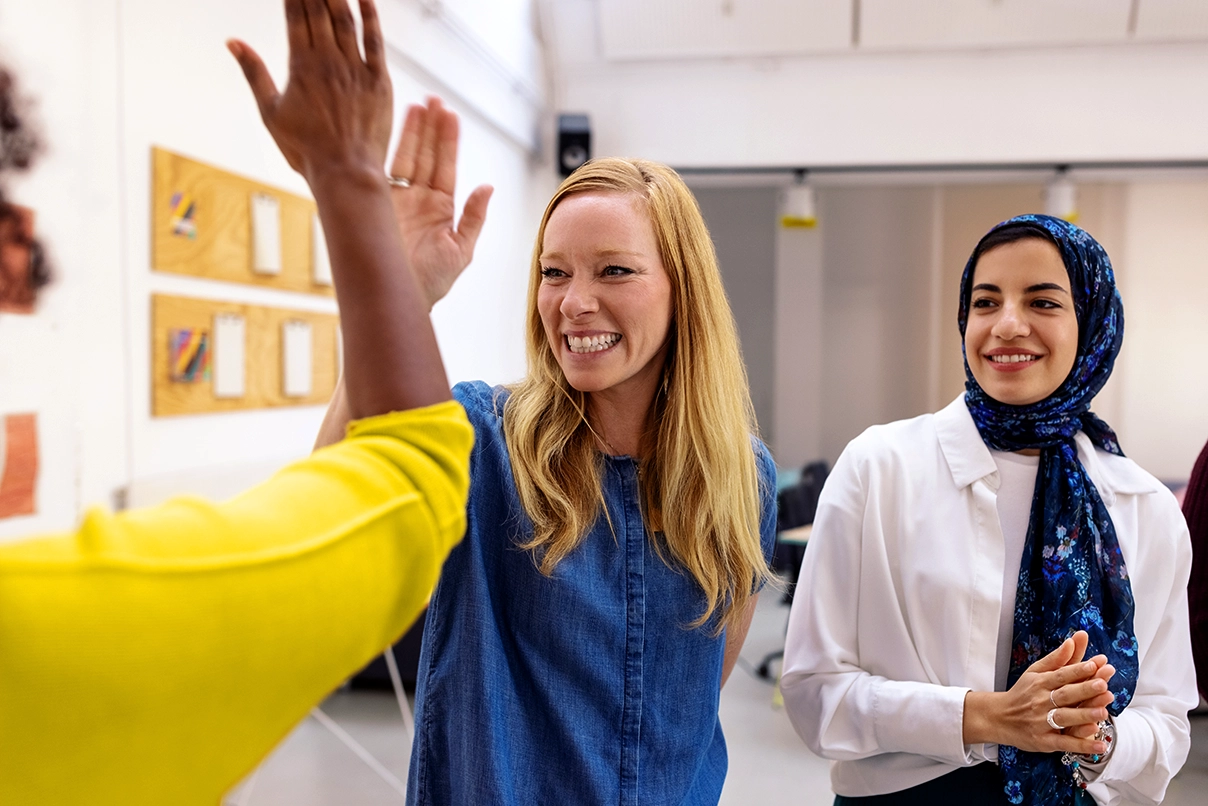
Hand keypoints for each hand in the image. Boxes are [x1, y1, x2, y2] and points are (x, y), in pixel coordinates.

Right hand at [228, 0, 391, 184]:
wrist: (346, 172)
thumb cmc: (306, 149)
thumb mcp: (271, 112)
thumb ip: (254, 72)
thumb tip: (234, 42)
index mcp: (301, 67)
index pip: (296, 17)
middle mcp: (329, 62)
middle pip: (320, 12)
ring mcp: (356, 69)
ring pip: (346, 20)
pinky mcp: (379, 81)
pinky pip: (375, 41)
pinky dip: (370, 16)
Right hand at [388, 97, 492, 308]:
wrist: (398, 297)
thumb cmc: (429, 283)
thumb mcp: (460, 251)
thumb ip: (473, 219)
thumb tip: (487, 187)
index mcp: (439, 208)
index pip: (445, 166)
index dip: (447, 141)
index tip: (450, 115)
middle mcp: (417, 199)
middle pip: (425, 154)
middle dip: (430, 127)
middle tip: (434, 100)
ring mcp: (396, 199)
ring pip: (406, 156)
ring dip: (412, 131)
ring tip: (418, 105)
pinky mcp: (377, 203)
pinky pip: (384, 170)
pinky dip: (389, 147)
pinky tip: (392, 126)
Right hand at [963, 631, 1110, 754]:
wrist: (999, 718)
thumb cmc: (1022, 693)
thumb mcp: (1035, 673)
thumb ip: (1056, 659)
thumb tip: (1072, 641)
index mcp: (1039, 682)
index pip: (1061, 675)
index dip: (1077, 670)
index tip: (1094, 664)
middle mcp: (1040, 701)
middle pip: (1064, 695)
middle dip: (1084, 690)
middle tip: (1103, 685)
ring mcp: (1041, 722)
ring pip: (1064, 718)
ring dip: (1083, 716)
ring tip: (1102, 712)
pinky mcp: (1044, 741)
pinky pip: (1065, 743)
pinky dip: (1082, 746)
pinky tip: (1099, 746)